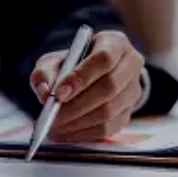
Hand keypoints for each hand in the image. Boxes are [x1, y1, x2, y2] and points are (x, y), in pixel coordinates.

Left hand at [30, 31, 144, 142]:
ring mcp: (133, 90)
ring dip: (78, 122)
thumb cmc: (71, 65)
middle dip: (77, 105)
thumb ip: (44, 72)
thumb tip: (44, 93)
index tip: (58, 94)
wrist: (90, 75)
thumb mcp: (54, 60)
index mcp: (115, 42)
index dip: (81, 77)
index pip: (104, 59)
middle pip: (110, 87)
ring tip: (55, 127)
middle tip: (53, 116)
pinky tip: (65, 133)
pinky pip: (108, 128)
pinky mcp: (129, 112)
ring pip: (109, 111)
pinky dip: (83, 133)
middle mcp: (131, 64)